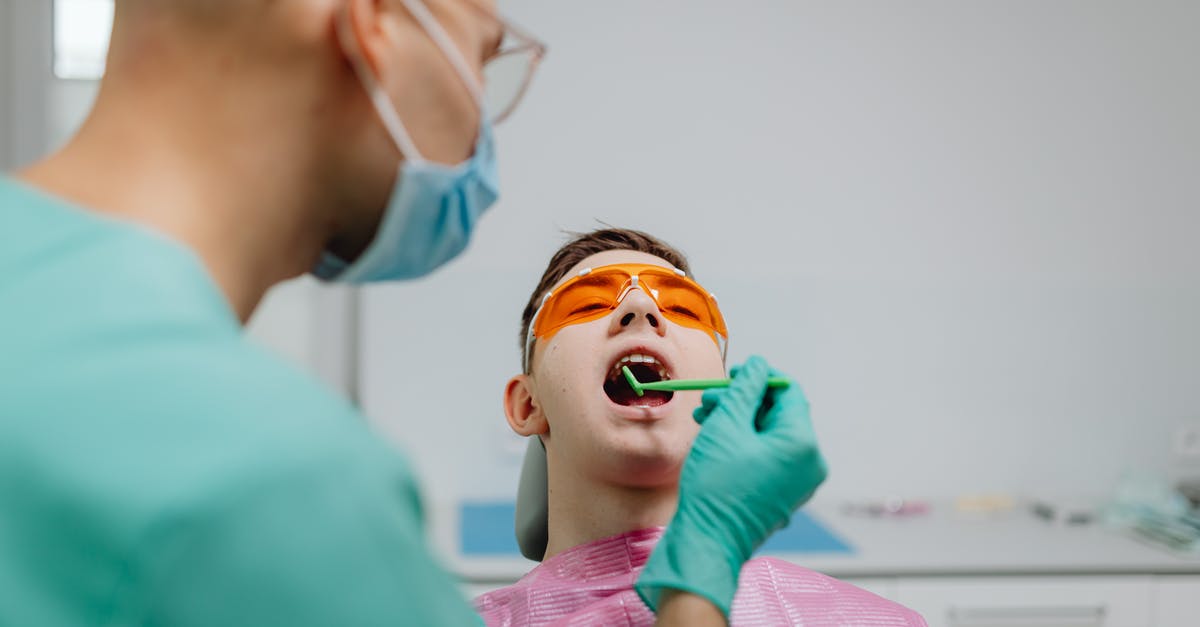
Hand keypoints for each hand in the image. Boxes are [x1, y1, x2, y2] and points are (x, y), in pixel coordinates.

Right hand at [635, 355, 826, 616]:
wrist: (709, 542)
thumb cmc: (716, 485)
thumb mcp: (726, 426)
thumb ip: (745, 389)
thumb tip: (759, 365)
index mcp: (802, 443)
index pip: (787, 391)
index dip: (758, 377)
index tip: (731, 375)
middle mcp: (810, 463)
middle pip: (778, 414)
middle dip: (742, 402)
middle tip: (709, 400)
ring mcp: (799, 482)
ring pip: (770, 435)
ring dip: (739, 422)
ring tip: (705, 420)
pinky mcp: (784, 495)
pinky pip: (769, 457)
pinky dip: (745, 445)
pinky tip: (716, 442)